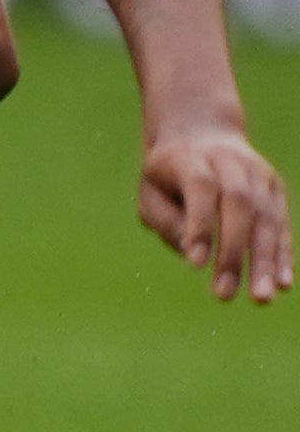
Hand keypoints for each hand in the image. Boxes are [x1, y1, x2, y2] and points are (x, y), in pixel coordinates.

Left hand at [141, 118, 292, 303]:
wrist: (202, 133)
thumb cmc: (168, 175)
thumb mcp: (150, 191)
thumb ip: (166, 220)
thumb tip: (193, 251)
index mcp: (191, 157)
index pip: (201, 186)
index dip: (200, 224)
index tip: (195, 264)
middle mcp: (230, 162)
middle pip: (239, 203)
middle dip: (233, 251)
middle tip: (224, 294)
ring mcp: (259, 174)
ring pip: (266, 217)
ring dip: (264, 262)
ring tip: (259, 298)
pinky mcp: (276, 189)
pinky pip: (282, 225)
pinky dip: (282, 256)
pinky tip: (282, 284)